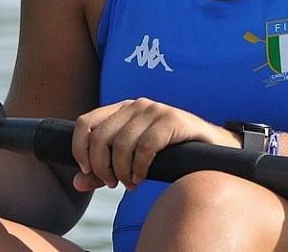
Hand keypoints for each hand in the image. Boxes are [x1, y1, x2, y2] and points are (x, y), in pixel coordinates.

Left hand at [71, 98, 239, 191]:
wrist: (210, 148)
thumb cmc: (167, 154)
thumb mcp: (130, 161)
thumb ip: (103, 171)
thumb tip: (77, 182)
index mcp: (121, 109)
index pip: (85, 122)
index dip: (80, 149)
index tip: (87, 171)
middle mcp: (135, 105)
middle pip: (100, 137)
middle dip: (102, 167)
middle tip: (112, 183)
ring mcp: (154, 109)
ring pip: (121, 144)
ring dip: (122, 172)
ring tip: (131, 183)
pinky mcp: (171, 119)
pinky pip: (145, 147)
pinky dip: (139, 168)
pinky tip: (142, 177)